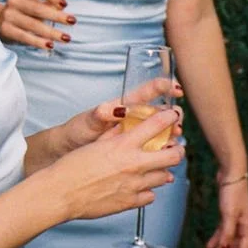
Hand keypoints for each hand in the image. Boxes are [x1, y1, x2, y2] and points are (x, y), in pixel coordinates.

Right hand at [0, 0, 74, 49]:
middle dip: (57, 16)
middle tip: (72, 21)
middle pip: (38, 9)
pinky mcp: (6, 29)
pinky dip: (39, 42)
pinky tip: (50, 45)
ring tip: (66, 38)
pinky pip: (25, 37)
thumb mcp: (34, 1)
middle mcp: (15, 1)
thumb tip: (61, 7)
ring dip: (52, 32)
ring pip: (33, 25)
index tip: (65, 3)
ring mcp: (9, 16)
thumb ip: (48, 3)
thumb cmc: (24, 9)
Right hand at [53, 104, 183, 221]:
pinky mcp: (131, 202)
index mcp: (123, 144)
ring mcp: (135, 185)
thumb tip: (125, 126)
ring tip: (155, 169)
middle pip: (173, 155)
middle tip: (175, 149)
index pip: (157, 124)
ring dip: (162, 171)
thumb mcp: (94, 144)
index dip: (170, 118)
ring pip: (164, 177)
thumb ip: (114, 135)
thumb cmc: (71, 167)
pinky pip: (150, 196)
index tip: (173, 116)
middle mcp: (134, 163)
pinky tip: (138, 186)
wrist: (60, 193)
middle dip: (178, 150)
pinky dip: (147, 190)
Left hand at [58, 77, 184, 152]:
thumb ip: (101, 114)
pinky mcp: (137, 152)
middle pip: (162, 112)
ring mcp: (138, 136)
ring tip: (176, 139)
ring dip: (172, 135)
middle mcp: (135, 119)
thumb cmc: (78, 131)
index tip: (177, 88)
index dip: (164, 87)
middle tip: (177, 122)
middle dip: (174, 115)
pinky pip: (155, 151)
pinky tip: (168, 161)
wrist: (70, 152)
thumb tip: (117, 108)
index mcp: (125, 106)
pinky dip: (164, 154)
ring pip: (163, 132)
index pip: (147, 92)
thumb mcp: (88, 121)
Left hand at [206, 177, 247, 247]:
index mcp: (247, 227)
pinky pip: (222, 232)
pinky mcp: (227, 214)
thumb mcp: (229, 213)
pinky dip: (216, 240)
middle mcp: (243, 226)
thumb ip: (227, 231)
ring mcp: (235, 220)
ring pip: (227, 241)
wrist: (231, 173)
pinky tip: (208, 247)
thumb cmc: (233, 192)